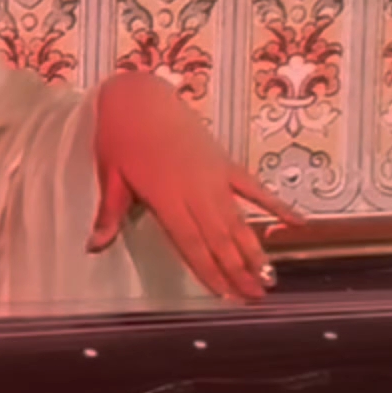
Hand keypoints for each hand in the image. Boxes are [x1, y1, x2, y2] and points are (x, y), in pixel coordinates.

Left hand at [88, 72, 304, 300]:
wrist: (140, 94)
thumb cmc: (119, 134)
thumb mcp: (109, 174)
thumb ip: (109, 213)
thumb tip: (94, 247)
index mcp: (166, 197)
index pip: (191, 244)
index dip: (210, 272)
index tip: (227, 296)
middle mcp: (195, 190)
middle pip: (219, 238)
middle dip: (238, 271)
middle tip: (256, 298)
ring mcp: (214, 175)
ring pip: (238, 220)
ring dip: (254, 250)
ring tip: (270, 277)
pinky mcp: (224, 162)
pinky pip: (254, 188)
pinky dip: (276, 206)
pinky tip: (297, 222)